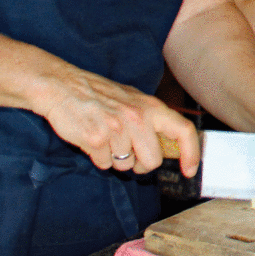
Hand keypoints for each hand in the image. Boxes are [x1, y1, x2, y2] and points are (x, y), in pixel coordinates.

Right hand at [34, 67, 200, 176]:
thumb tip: (170, 144)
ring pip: (125, 166)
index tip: (189, 170)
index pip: (183, 130)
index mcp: (150, 106)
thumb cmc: (99, 94)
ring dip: (115, 158)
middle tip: (127, 151)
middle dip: (140, 164)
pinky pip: (104, 164)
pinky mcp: (95, 139)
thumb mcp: (132, 99)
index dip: (191, 153)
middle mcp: (137, 117)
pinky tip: (91, 138)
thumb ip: (151, 119)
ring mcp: (116, 129)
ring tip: (105, 136)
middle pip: (152, 161)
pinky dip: (98, 157)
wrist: (63, 86)